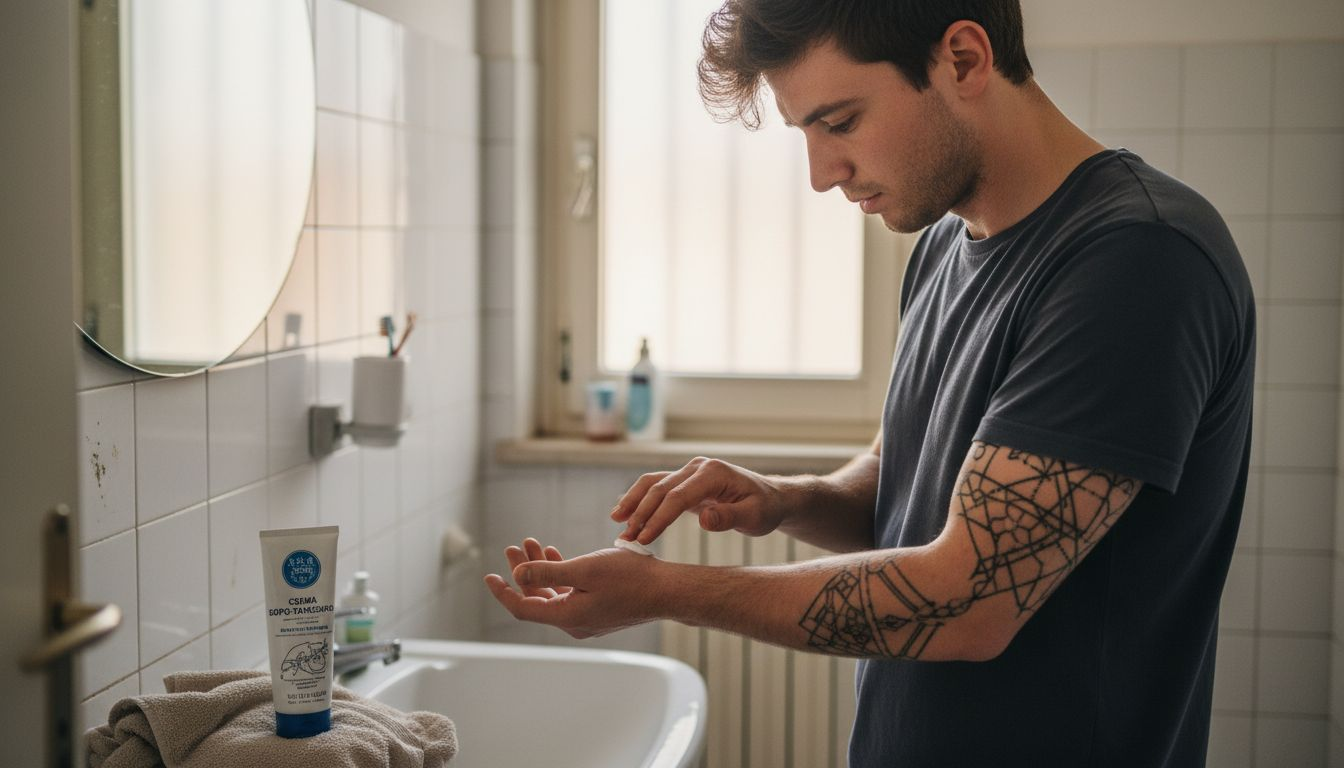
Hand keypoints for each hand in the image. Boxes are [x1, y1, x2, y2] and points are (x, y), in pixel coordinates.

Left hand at [483, 538, 666, 637]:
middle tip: (514, 547)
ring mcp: (587, 618)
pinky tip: (556, 555)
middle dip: (522, 572)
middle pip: (537, 599)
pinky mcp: (598, 610)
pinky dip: (559, 576)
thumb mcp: (584, 570)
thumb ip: (548, 573)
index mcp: (567, 617)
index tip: (489, 575)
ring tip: (533, 544)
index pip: (522, 608)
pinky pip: (569, 594)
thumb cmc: (630, 578)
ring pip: (553, 594)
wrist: (667, 591)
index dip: (502, 592)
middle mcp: (573, 622)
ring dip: (541, 570)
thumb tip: (517, 575)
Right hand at [611, 456, 787, 544]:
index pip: (678, 496)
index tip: (644, 538)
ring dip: (633, 502)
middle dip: (641, 514)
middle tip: (626, 539)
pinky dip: (639, 498)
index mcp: (713, 473)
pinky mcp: (684, 481)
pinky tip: (623, 513)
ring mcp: (689, 472)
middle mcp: (697, 467)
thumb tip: (704, 519)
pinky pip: (657, 486)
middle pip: (660, 489)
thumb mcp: (755, 517)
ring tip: (617, 523)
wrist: (771, 497)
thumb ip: (729, 517)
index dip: (659, 518)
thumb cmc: (765, 508)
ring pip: (653, 483)